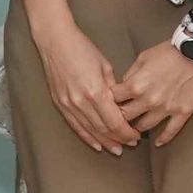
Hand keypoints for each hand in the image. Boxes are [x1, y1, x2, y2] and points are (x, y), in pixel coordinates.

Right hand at [32, 21, 141, 153]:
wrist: (55, 42)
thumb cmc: (83, 49)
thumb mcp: (105, 66)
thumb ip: (114, 89)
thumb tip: (122, 105)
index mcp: (96, 92)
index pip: (115, 121)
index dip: (127, 132)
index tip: (137, 135)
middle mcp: (82, 102)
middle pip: (104, 129)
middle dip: (119, 138)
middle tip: (131, 143)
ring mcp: (69, 105)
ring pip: (90, 131)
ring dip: (105, 142)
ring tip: (117, 149)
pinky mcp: (60, 105)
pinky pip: (75, 127)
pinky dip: (87, 137)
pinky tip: (97, 145)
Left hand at [114, 42, 192, 146]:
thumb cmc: (170, 51)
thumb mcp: (143, 57)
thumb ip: (130, 74)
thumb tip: (123, 87)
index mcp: (135, 85)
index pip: (112, 101)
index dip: (107, 103)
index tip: (108, 105)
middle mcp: (148, 100)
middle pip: (124, 118)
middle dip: (118, 120)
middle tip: (117, 122)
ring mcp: (165, 109)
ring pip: (144, 127)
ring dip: (137, 130)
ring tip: (134, 130)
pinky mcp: (182, 112)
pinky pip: (170, 131)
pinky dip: (163, 139)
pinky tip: (158, 143)